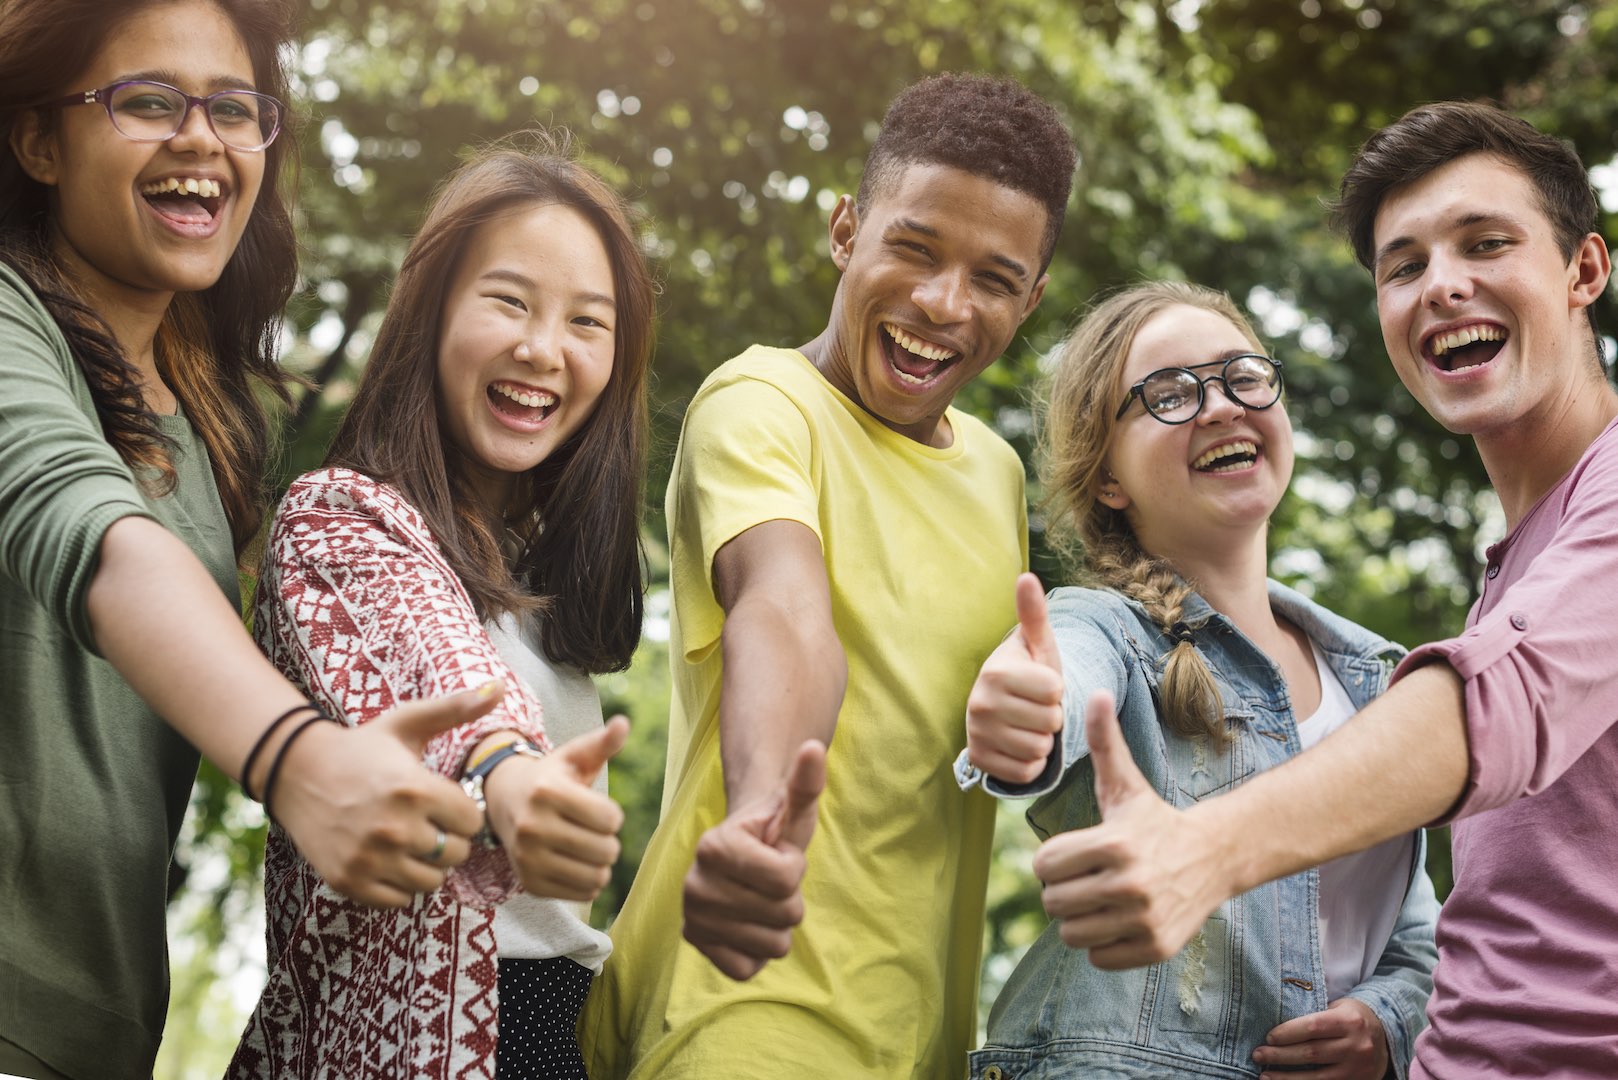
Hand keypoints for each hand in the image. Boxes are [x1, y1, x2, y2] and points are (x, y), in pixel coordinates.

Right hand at [271, 682, 503, 907]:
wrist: (296, 771)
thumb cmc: (361, 747)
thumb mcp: (407, 722)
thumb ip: (455, 708)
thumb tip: (500, 686)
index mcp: (416, 789)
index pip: (472, 822)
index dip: (461, 812)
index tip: (441, 802)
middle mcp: (395, 827)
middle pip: (456, 855)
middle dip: (448, 839)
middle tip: (426, 824)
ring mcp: (370, 858)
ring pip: (431, 882)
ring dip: (426, 865)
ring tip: (408, 841)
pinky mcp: (350, 881)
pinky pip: (399, 900)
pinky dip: (398, 885)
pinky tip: (387, 859)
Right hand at [483, 716, 629, 900]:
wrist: (505, 801)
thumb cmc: (551, 777)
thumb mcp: (574, 756)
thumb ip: (602, 743)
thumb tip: (624, 723)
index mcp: (548, 792)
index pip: (610, 819)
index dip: (612, 814)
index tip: (598, 808)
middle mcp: (533, 827)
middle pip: (606, 851)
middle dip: (609, 840)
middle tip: (594, 830)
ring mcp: (528, 859)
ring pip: (596, 877)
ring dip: (601, 864)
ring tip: (588, 848)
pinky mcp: (530, 883)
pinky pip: (582, 894)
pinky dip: (588, 881)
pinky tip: (576, 863)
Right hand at [682, 739, 825, 979]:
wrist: (743, 851)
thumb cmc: (774, 828)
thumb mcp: (794, 806)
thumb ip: (805, 780)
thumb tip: (813, 746)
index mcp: (714, 846)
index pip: (785, 881)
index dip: (793, 868)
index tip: (776, 853)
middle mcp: (694, 884)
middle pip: (784, 916)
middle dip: (790, 898)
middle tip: (769, 879)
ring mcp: (692, 918)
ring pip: (774, 945)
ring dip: (777, 924)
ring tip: (759, 898)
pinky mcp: (697, 946)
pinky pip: (749, 968)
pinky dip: (758, 950)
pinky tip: (748, 923)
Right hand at [966, 573, 1064, 783]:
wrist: (1001, 710)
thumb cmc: (1028, 675)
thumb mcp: (1037, 646)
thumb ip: (1034, 614)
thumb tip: (1027, 576)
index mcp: (995, 671)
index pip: (1055, 691)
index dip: (1057, 690)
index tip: (1042, 686)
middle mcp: (979, 703)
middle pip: (1050, 722)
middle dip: (1051, 717)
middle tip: (1034, 708)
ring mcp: (976, 734)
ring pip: (1039, 749)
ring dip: (1043, 742)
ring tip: (1028, 726)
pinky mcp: (979, 760)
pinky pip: (1026, 772)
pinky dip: (1031, 764)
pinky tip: (1020, 746)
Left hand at [1033, 690, 1231, 967]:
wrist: (1213, 857)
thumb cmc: (1154, 820)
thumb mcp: (1126, 784)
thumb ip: (1103, 742)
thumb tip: (1095, 692)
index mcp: (1113, 843)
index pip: (1043, 866)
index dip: (1051, 860)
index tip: (1071, 854)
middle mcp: (1129, 884)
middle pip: (1054, 902)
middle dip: (1063, 891)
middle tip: (1085, 879)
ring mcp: (1144, 919)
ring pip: (1072, 934)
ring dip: (1079, 920)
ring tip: (1099, 900)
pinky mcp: (1155, 948)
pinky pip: (1098, 957)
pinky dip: (1102, 944)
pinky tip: (1118, 920)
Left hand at [1255, 997, 1390, 1079]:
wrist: (1386, 1036)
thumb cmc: (1351, 1018)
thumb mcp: (1338, 1008)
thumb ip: (1315, 1016)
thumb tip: (1277, 1026)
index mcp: (1349, 1021)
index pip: (1313, 1027)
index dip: (1287, 1033)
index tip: (1268, 1037)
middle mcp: (1357, 1046)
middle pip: (1311, 1053)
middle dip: (1280, 1055)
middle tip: (1258, 1055)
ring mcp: (1359, 1069)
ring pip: (1317, 1077)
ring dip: (1287, 1078)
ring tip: (1264, 1075)